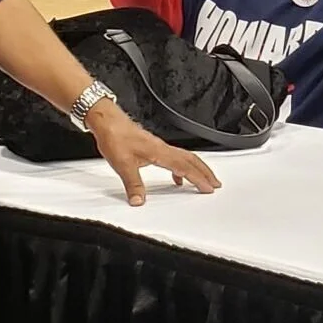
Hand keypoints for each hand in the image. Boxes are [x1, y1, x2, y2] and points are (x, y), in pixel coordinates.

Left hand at [86, 100, 220, 205]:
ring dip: (196, 169)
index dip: (199, 178)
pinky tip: (177, 177)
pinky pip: (174, 157)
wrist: (107, 121)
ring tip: (202, 180)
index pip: (185, 167)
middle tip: (215, 183)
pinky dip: (181, 168)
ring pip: (184, 157)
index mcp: (160, 152)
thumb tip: (139, 200)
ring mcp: (159, 147)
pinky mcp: (153, 146)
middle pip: (191, 160)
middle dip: (205, 173)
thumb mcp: (123, 165)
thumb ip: (133, 185)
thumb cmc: (115, 137)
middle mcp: (162, 148)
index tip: (209, 187)